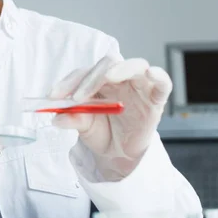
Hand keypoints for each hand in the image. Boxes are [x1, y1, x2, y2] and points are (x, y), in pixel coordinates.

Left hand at [50, 55, 171, 180]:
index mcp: (98, 81)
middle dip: (90, 78)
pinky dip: (159, 76)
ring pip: (135, 65)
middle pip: (107, 63)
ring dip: (121, 69)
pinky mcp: (156, 98)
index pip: (83, 72)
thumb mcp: (84, 127)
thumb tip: (57, 118)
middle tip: (77, 97)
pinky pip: (163, 82)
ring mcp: (139, 86)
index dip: (68, 82)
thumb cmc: (102, 133)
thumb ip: (73, 119)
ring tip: (108, 78)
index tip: (53, 97)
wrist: (119, 153)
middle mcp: (119, 79)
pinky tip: (151, 74)